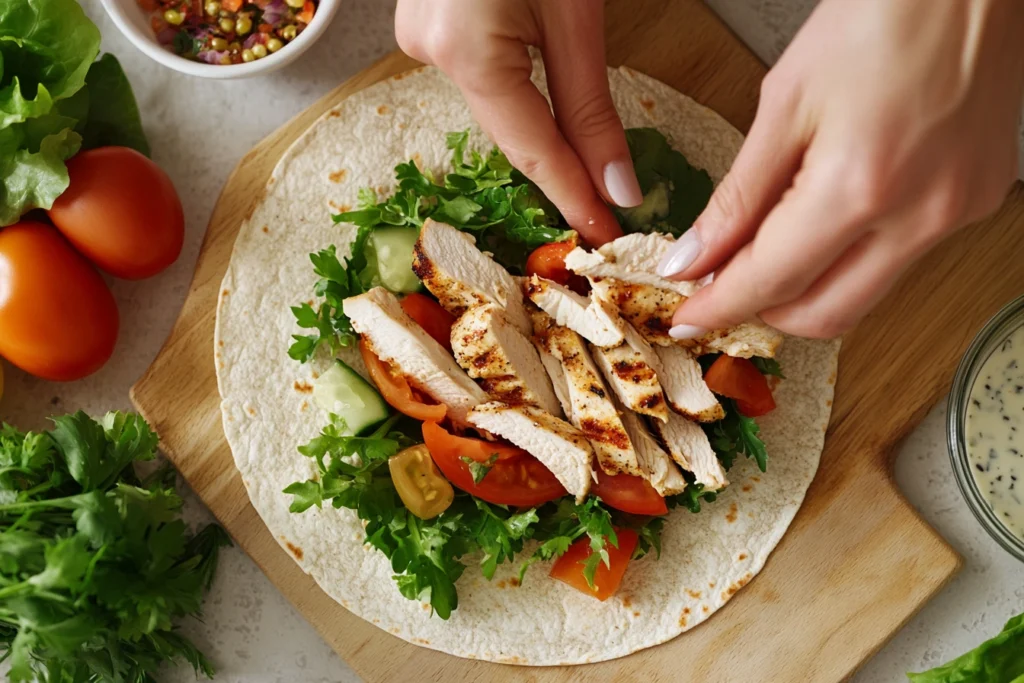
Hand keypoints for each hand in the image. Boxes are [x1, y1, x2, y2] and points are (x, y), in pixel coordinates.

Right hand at [396, 0, 638, 245]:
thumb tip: (615, 186)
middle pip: (508, 131)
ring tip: (581, 159)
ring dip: (537, 124)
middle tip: (605, 212)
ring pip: (492, 100)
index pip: (530, 150)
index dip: (573, 199)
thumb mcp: (574, 15)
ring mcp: (419, 32)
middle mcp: (428, 48)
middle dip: (559, 168)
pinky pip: (476, 69)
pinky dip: (512, 84)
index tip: (604, 238)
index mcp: (465, 50)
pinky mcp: (424, 18)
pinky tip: (538, 87)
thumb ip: (589, 105)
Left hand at [658, 0, 1023, 338]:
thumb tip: (695, 257)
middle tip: (722, 287)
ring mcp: (955, 215)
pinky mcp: (975, 204)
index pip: (771, 282)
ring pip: (862, 297)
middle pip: (822, 315)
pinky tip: (822, 224)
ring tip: (766, 253)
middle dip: (762, 312)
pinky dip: (848, 258)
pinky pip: (898, 262)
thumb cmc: (882, 14)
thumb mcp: (785, 102)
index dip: (719, 306)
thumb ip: (738, 196)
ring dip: (806, 290)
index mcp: (860, 185)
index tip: (689, 315)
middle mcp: (919, 215)